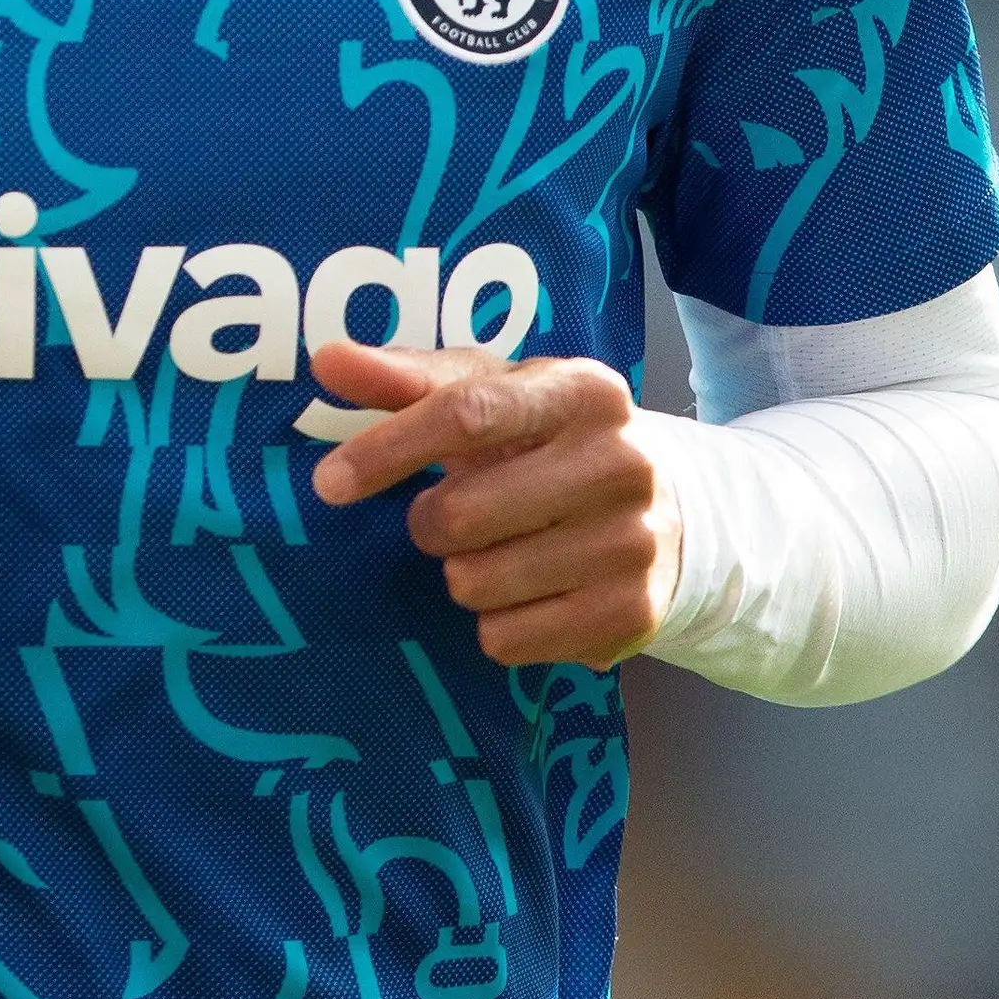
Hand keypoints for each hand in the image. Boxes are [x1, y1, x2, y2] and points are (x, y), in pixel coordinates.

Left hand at [306, 340, 680, 668]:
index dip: (387, 450)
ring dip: (460, 573)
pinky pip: (506, 639)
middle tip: (447, 517)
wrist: (672, 513)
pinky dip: (494, 622)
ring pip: (476, 582)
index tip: (330, 482)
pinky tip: (524, 591)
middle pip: (462, 513)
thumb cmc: (549, 441)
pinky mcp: (631, 613)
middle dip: (428, 522)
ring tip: (495, 549)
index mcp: (582, 392)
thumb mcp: (493, 393)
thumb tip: (326, 360)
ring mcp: (633, 543)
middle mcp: (621, 462)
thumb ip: (405, 378)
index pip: (466, 414)